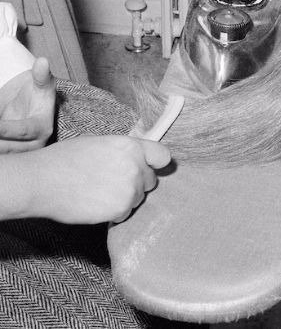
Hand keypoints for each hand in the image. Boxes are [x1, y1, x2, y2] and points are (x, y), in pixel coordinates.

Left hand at [0, 57, 55, 152]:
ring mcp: (18, 153)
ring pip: (2, 153)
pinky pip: (1, 155)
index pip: (22, 131)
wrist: (31, 109)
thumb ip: (41, 75)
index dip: (4, 128)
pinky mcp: (8, 156)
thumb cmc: (36, 95)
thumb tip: (42, 61)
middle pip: (6, 148)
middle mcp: (32, 146)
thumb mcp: (40, 84)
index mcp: (42, 128)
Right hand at [27, 135, 171, 223]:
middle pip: (150, 180)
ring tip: (99, 193)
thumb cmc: (63, 159)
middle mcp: (136, 166)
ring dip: (124, 198)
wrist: (42, 181)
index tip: (150, 168)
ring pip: (138, 198)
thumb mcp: (97, 142)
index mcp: (131, 146)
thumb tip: (134, 157)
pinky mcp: (121, 209)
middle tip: (112, 183)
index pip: (162, 156)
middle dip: (137, 183)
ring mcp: (130, 189)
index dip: (156, 164)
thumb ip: (121, 150)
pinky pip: (126, 213)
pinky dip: (114, 213)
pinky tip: (95, 204)